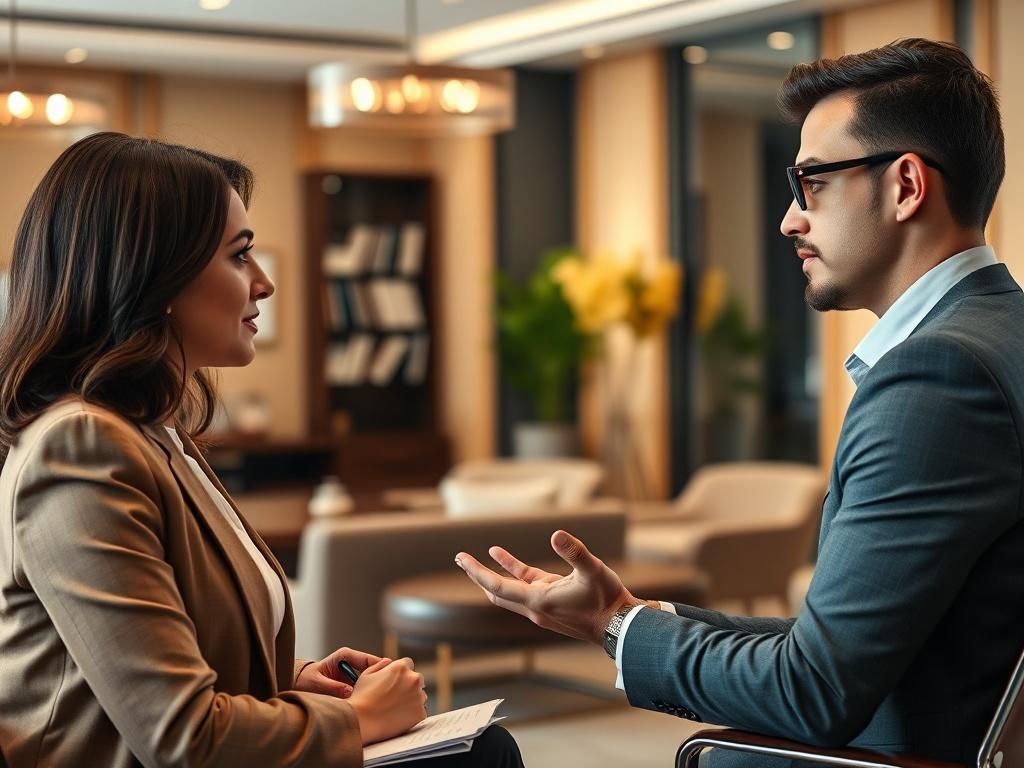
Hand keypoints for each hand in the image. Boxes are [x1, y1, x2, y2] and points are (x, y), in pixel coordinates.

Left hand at [294, 647, 385, 698]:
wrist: (300, 684)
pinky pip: (365, 687)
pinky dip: (368, 694)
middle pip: (374, 669)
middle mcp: (353, 662)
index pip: (367, 659)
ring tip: (378, 699)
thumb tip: (350, 692)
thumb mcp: (317, 683)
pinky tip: (370, 703)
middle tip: (386, 691)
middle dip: (379, 679)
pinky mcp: (354, 684)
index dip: (379, 667)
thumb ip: (333, 687)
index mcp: (345, 656)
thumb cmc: (307, 679)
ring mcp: (355, 673)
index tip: (387, 677)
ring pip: (372, 679)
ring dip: (373, 688)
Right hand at [348, 657, 427, 744]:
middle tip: (395, 696)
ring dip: (412, 699)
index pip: (408, 664)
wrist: (360, 722)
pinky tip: (398, 717)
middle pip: (416, 679)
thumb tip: (389, 662)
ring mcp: (419, 697)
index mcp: (401, 667)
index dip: (401, 673)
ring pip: (420, 696)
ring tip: (395, 708)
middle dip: (408, 685)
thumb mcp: (367, 674)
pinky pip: (420, 711)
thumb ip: (381, 664)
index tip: (396, 681)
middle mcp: (414, 679)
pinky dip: (412, 714)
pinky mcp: (420, 713)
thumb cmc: (361, 698)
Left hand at [455, 529, 641, 645]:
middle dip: (478, 576)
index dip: (478, 573)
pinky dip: (514, 571)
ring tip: (476, 558)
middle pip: (496, 593)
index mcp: (539, 602)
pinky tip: (501, 554)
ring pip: (509, 591)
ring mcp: (543, 607)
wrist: (620, 626)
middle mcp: (536, 608)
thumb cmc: (608, 600)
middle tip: (461, 559)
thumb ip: (575, 552)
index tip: (462, 559)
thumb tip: (556, 534)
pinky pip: (526, 585)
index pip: (498, 587)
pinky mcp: (552, 602)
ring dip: (493, 575)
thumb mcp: (593, 571)